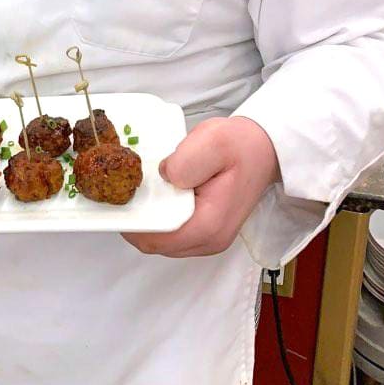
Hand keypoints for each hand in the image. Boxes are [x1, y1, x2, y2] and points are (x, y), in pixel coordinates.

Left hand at [123, 116, 279, 257]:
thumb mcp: (212, 141)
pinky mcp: (206, 230)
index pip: (155, 239)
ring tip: (141, 190)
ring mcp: (209, 238)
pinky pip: (173, 231)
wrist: (264, 149)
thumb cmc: (241, 146)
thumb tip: (163, 176)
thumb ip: (184, 162)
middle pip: (155, 243)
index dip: (132, 221)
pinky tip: (158, 194)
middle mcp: (210, 240)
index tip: (120, 197)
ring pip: (163, 239)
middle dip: (137, 220)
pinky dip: (161, 216)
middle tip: (126, 190)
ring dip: (149, 218)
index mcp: (209, 225)